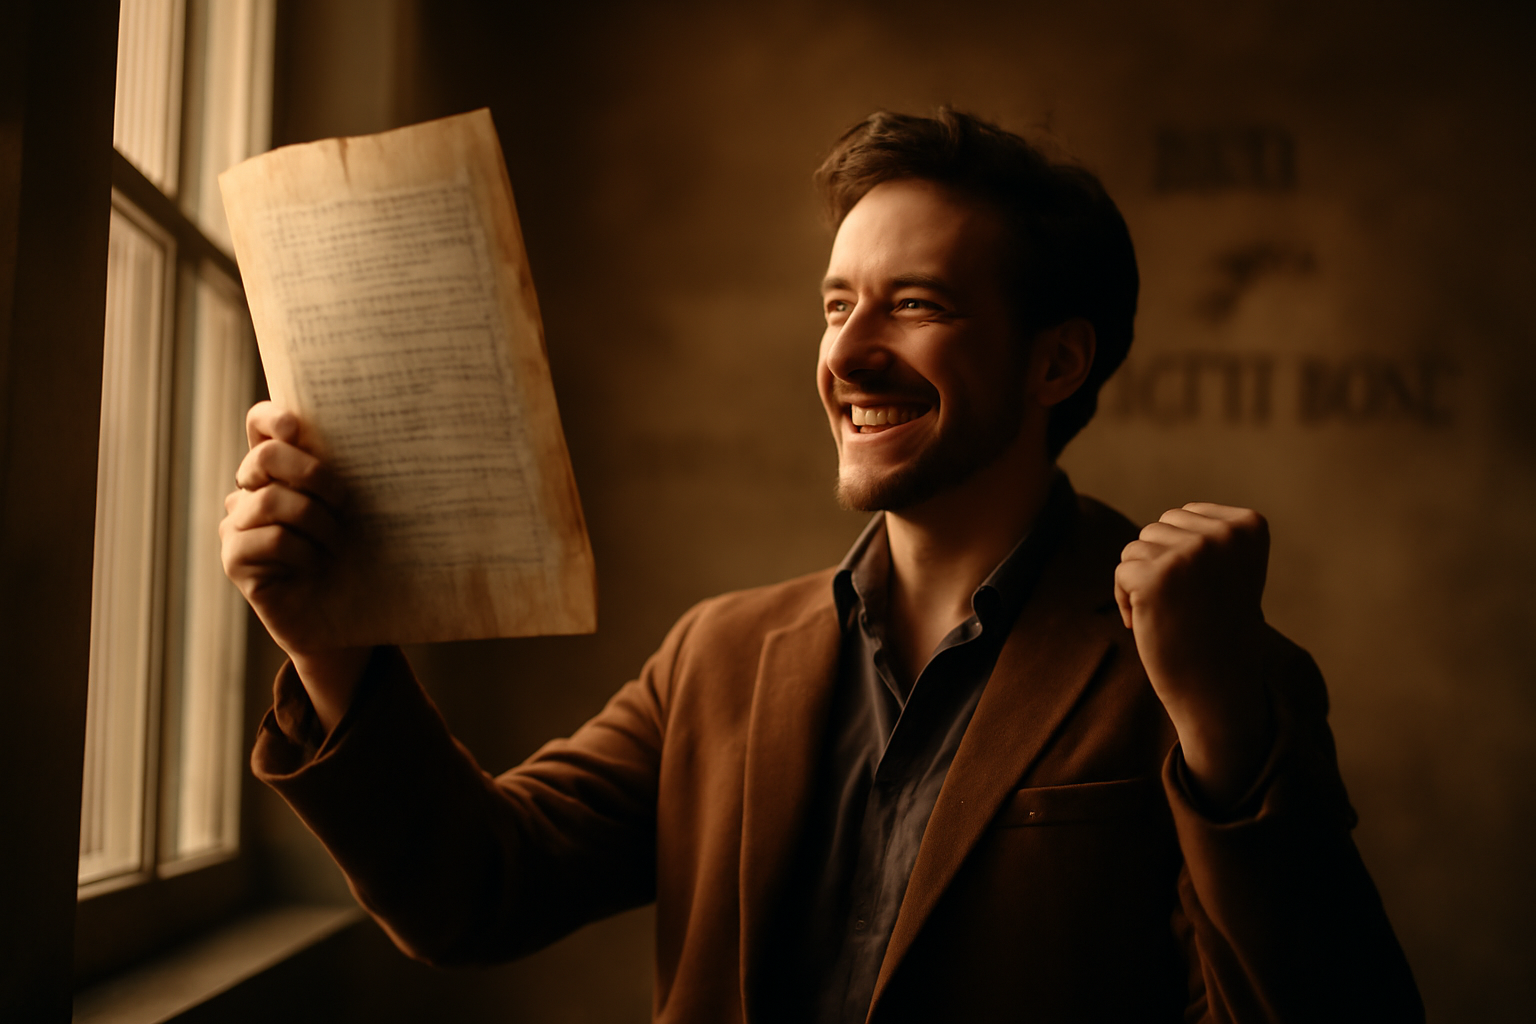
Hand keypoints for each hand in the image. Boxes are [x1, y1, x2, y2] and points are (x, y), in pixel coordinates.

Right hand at [221, 401, 367, 729]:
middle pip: (264, 457)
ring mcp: (238, 526)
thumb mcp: (363, 509)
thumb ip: (352, 473)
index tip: (298, 428)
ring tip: (337, 544)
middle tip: (345, 502)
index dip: (272, 418)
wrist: (350, 618)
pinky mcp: (235, 560)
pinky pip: (266, 539)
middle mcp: (251, 492)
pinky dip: (301, 551)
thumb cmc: (362, 557)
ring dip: (316, 521)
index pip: (260, 425)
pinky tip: (316, 565)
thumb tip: (381, 432)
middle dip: (312, 474)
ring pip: (269, 500)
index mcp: (281, 471)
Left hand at [1115, 503, 1276, 810]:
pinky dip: (1126, 600)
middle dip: (1160, 565)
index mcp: (1248, 525)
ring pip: (1136, 548)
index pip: (1184, 515)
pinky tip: (1151, 623)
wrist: (1218, 685)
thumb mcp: (1229, 570)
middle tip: (1187, 605)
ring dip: (1142, 583)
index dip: (1182, 555)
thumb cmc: (1220, 628)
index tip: (1206, 589)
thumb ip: (1208, 537)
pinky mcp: (1153, 578)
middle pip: (1158, 528)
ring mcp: (1188, 554)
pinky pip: (1121, 573)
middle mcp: (1222, 534)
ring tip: (1173, 614)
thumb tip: (1171, 519)